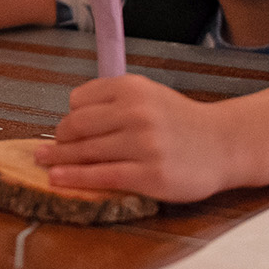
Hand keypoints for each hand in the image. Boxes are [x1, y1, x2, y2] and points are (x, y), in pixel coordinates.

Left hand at [33, 75, 234, 202]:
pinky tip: (58, 180)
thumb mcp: (148, 96)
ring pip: (85, 152)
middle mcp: (137, 112)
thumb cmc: (180, 122)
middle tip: (47, 150)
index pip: (79, 100)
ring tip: (44, 164)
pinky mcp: (150, 175)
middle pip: (76, 126)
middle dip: (59, 141)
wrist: (223, 144)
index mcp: (132, 88)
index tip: (65, 129)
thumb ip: (112, 102)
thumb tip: (68, 120)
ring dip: (59, 160)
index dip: (69, 116)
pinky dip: (74, 178)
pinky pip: (102, 176)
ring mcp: (144, 144)